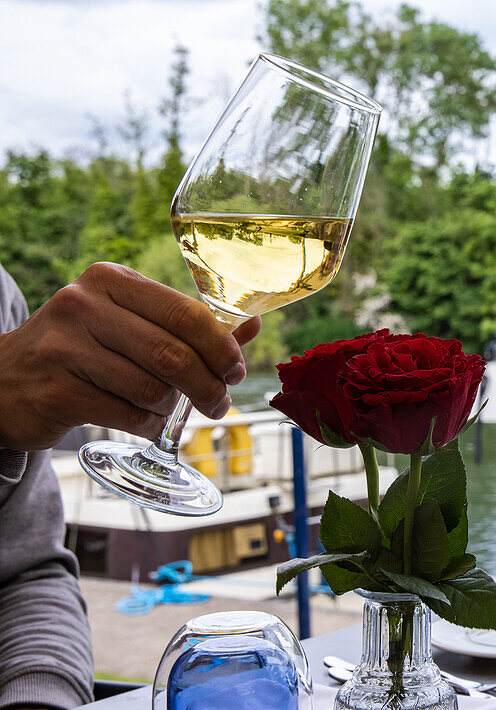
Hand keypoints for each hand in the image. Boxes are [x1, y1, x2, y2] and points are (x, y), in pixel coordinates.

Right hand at [0, 262, 261, 450]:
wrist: (2, 382)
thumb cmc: (80, 350)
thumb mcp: (127, 324)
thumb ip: (188, 325)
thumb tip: (253, 325)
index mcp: (110, 281)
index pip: (187, 314)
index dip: (223, 348)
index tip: (235, 371)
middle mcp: (83, 306)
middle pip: (175, 355)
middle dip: (210, 386)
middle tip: (219, 404)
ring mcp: (65, 348)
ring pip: (155, 389)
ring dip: (173, 408)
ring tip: (168, 409)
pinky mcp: (57, 391)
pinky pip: (130, 416)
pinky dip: (150, 426)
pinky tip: (145, 422)